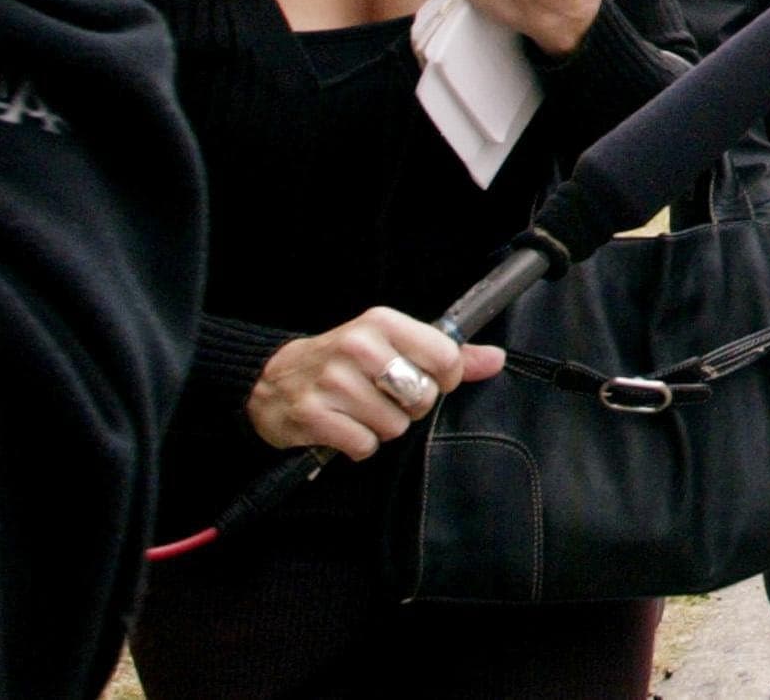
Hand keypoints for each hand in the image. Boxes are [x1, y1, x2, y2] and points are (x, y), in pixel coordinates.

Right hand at [247, 306, 504, 460]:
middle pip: (422, 396)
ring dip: (381, 427)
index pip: (445, 357)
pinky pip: (365, 446)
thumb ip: (447, 353)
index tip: (423, 378)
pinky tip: (343, 426)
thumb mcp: (393, 344)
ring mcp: (333, 381)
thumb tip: (496, 359)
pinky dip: (358, 444)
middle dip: (409, 406)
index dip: (443, 378)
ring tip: (359, 410)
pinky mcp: (314, 415)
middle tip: (383, 396)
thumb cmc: (344, 361)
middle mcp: (358, 346)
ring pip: (395, 426)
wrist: (273, 379)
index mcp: (380, 322)